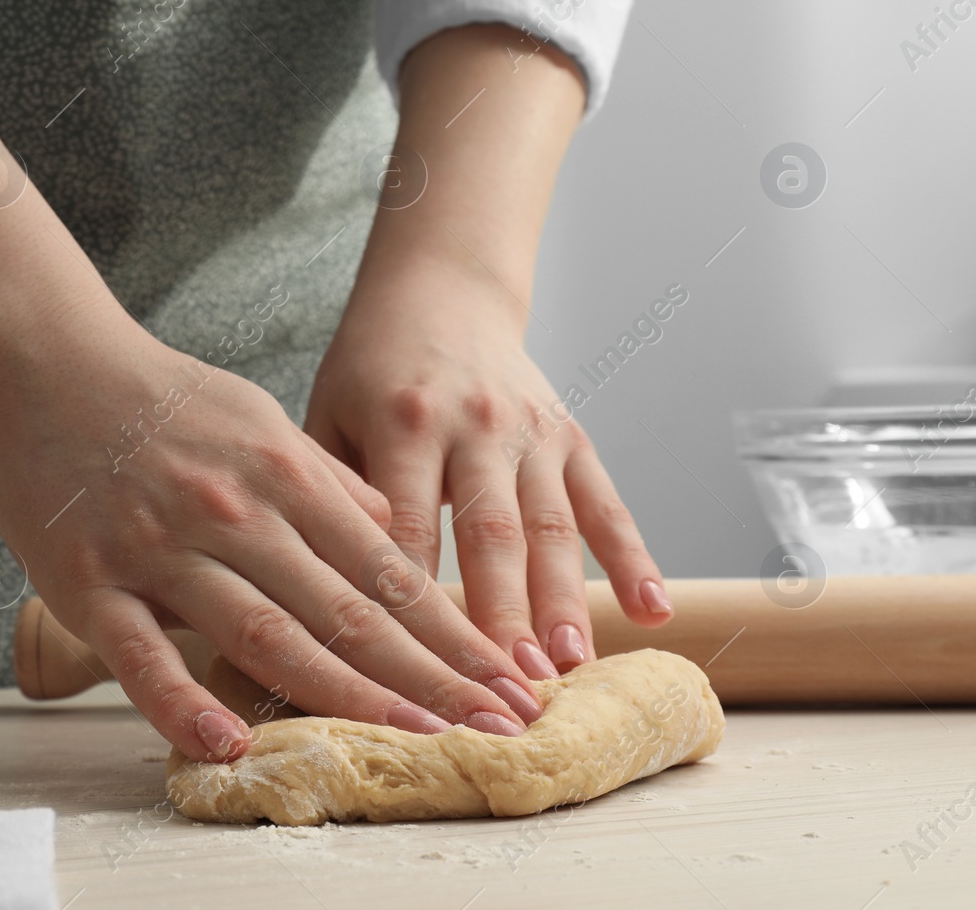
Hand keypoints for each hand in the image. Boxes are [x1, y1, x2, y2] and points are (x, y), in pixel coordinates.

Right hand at [0, 314, 545, 761]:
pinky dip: (184, 703)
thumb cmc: (160, 397)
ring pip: (266, 634)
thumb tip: (394, 536)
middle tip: (500, 727)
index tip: (506, 680)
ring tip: (417, 739)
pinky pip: (141, 656)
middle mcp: (235, 512)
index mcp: (282, 472)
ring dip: (348, 694)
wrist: (44, 359)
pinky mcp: (89, 582)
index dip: (452, 633)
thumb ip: (326, 482)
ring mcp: (161, 549)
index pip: (386, 570)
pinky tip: (230, 745)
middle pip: (347, 611)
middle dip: (432, 676)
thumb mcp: (261, 419)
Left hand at [304, 261, 672, 679]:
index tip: (415, 667)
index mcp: (405, 421)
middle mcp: (475, 425)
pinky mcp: (571, 436)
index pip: (409, 526)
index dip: (415, 600)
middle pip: (491, 532)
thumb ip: (331, 493)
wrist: (440, 291)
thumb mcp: (328, 414)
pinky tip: (652, 612)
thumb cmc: (368, 370)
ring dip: (563, 599)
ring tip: (567, 667)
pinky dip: (634, 558)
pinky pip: (605, 503)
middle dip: (500, 614)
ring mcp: (530, 431)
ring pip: (552, 525)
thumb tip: (323, 590)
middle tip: (506, 685)